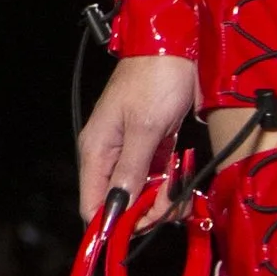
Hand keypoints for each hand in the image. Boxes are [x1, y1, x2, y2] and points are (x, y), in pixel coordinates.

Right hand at [78, 53, 197, 225]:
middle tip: (172, 204)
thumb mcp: (145, 127)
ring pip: (143, 192)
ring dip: (164, 198)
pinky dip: (171, 182)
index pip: (92, 204)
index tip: (140, 229)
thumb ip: (131, 170)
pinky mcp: (152, 145)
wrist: (176, 46)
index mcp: (97, 151)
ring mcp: (132, 150)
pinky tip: (183, 175)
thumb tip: (117, 208)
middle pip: (121, 203)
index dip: (113, 224)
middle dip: (147, 211)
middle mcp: (110, 155)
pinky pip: (158, 177)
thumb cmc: (155, 79)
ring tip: (183, 187)